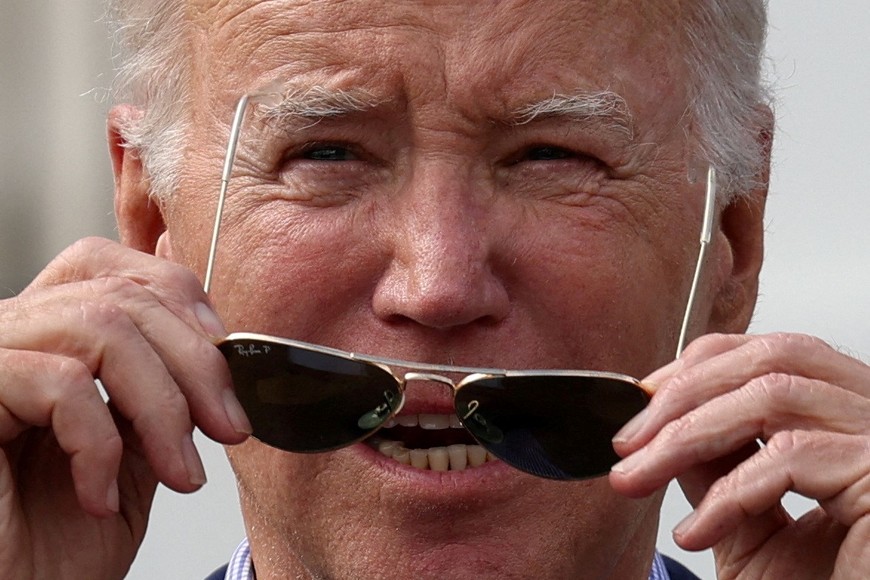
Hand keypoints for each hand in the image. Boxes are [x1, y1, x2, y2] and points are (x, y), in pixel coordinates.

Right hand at [0, 237, 250, 578]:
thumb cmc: (51, 547)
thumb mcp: (134, 454)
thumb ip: (159, 393)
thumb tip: (219, 349)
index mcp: (48, 342)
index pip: (110, 266)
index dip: (177, 295)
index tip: (227, 354)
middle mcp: (12, 337)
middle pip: (121, 295)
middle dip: (197, 363)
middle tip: (230, 427)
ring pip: (100, 328)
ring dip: (163, 406)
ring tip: (181, 471)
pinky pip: (58, 382)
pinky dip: (100, 443)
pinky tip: (96, 496)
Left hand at [610, 333, 869, 579]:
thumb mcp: (746, 520)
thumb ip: (716, 466)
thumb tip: (662, 423)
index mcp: (848, 419)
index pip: (774, 353)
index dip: (701, 366)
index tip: (642, 399)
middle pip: (773, 359)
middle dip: (683, 394)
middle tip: (627, 442)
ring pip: (773, 395)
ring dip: (687, 435)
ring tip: (639, 478)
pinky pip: (792, 456)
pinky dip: (728, 493)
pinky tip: (696, 532)